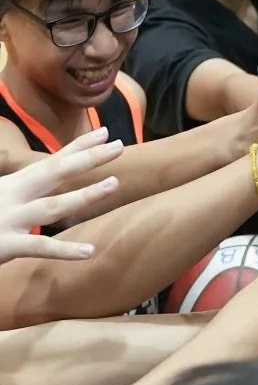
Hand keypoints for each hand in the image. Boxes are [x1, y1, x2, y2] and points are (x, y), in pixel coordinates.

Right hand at [0, 126, 121, 261]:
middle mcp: (14, 196)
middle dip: (88, 159)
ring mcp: (11, 219)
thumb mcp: (2, 197)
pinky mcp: (6, 246)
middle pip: (56, 173)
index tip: (104, 134)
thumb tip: (42, 181)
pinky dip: (65, 250)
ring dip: (85, 195)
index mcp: (14, 185)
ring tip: (114, 185)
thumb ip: (22, 188)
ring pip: (53, 206)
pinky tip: (89, 251)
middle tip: (119, 146)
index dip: (79, 147)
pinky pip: (40, 248)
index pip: (52, 161)